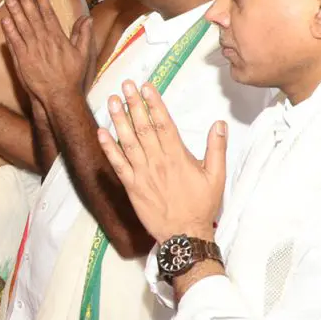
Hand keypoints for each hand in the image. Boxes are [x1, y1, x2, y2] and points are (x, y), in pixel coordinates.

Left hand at [2, 0, 91, 105]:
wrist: (59, 95)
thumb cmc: (71, 76)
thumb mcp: (83, 53)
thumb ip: (83, 34)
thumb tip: (87, 18)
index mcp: (58, 37)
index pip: (48, 14)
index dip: (41, 0)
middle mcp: (44, 40)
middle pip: (32, 16)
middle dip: (25, 0)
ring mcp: (31, 49)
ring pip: (21, 26)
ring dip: (15, 11)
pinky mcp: (22, 59)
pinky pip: (14, 42)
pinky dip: (9, 30)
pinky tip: (4, 20)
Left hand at [95, 81, 225, 241]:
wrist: (184, 234)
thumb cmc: (202, 206)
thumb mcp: (217, 176)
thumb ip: (217, 149)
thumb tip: (219, 124)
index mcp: (178, 156)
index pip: (164, 123)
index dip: (154, 103)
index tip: (146, 87)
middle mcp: (158, 161)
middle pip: (143, 127)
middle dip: (134, 103)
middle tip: (125, 85)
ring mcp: (142, 173)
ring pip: (128, 141)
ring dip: (118, 119)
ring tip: (111, 100)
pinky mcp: (131, 186)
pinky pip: (117, 164)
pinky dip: (108, 148)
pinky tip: (101, 132)